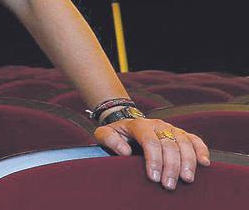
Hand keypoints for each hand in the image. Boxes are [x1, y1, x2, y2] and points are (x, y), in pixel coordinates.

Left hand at [94, 117, 210, 189]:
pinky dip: (201, 150)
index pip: (149, 141)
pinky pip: (194, 140)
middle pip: (169, 145)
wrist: (126, 123)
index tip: (153, 178)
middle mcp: (157, 125)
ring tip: (187, 179)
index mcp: (139, 125)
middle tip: (169, 185)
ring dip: (187, 162)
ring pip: (184, 143)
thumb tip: (124, 151)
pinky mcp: (181, 133)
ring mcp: (171, 128)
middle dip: (170, 166)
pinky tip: (204, 163)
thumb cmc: (116, 133)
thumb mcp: (104, 133)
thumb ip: (109, 140)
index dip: (154, 160)